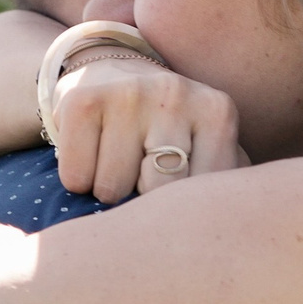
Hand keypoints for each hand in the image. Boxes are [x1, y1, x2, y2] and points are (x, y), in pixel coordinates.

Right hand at [45, 57, 247, 202]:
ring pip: (111, 189)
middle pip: (155, 192)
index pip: (199, 197)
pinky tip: (91, 155)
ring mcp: (129, 93)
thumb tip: (220, 227)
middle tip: (140, 177)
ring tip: (117, 163)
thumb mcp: (209, 151)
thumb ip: (227, 185)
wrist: (113, 77)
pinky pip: (75, 177)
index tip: (174, 196)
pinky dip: (77, 180)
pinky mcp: (83, 100)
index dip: (179, 210)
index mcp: (217, 114)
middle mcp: (177, 94)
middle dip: (142, 200)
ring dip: (107, 191)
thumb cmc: (169, 133)